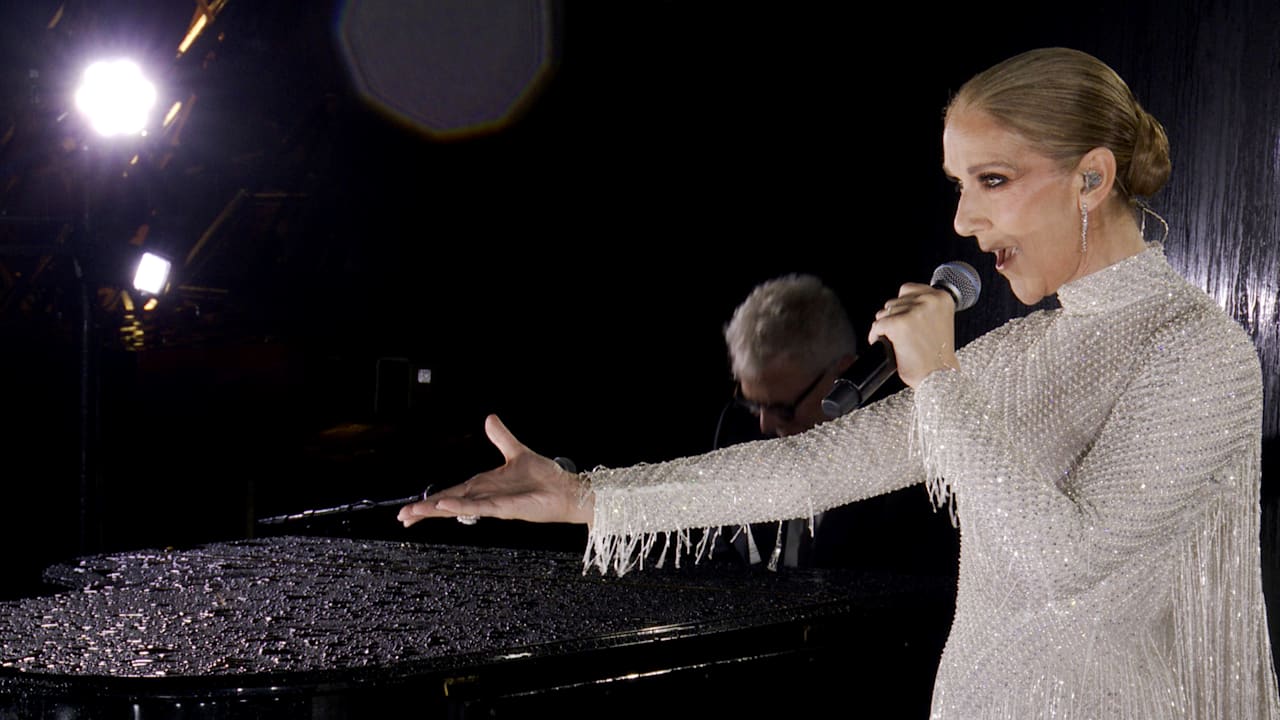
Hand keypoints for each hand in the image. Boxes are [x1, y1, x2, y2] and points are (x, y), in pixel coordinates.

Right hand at [397, 414, 593, 527]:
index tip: (410, 509)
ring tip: (413, 514)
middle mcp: (485, 496)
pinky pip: (478, 507)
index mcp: (484, 485)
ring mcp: (493, 504)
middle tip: (402, 517)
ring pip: (457, 507)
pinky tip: (445, 506)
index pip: (451, 492)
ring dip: (435, 510)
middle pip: (448, 503)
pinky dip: (461, 506)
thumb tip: (489, 419)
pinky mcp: (504, 508)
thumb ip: (501, 437)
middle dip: (425, 511)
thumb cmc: (545, 477)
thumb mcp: (517, 451)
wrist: (566, 489)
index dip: (431, 501)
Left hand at [867, 282, 959, 387]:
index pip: (908, 289)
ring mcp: (914, 311)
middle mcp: (929, 300)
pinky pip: (877, 326)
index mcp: (942, 298)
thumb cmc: (938, 355)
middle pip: (893, 301)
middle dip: (893, 318)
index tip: (904, 318)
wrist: (939, 376)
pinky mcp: (899, 324)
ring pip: (883, 313)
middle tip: (901, 335)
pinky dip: (876, 337)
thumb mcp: (939, 321)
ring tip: (896, 341)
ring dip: (885, 327)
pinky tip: (886, 345)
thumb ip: (924, 308)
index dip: (902, 306)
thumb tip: (899, 303)